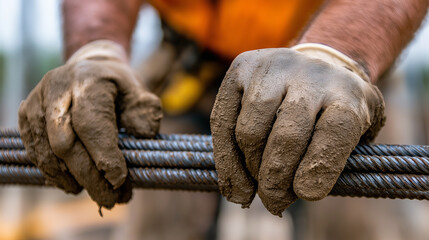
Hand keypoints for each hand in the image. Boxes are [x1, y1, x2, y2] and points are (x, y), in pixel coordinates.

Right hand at [18, 40, 162, 208]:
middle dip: (89, 176)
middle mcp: (58, 88)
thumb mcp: (138, 94)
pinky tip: (74, 184)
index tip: (119, 180)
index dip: (104, 155)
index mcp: (89, 80)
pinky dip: (54, 173)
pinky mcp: (27, 115)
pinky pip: (35, 151)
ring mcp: (38, 102)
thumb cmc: (117, 88)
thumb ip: (145, 112)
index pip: (92, 123)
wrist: (89, 70)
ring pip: (47, 151)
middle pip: (66, 142)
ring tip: (96, 194)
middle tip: (110, 200)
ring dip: (71, 179)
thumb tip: (144, 134)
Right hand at [210, 45, 384, 215]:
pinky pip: (222, 120)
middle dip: (275, 179)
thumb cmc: (335, 110)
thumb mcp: (357, 131)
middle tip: (273, 202)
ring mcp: (272, 68)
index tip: (305, 194)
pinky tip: (233, 182)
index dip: (318, 168)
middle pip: (287, 135)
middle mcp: (310, 75)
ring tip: (254, 189)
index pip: (335, 133)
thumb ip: (335, 161)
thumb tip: (300, 191)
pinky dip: (224, 158)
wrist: (317, 65)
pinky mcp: (241, 68)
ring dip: (249, 169)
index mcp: (348, 94)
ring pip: (250, 131)